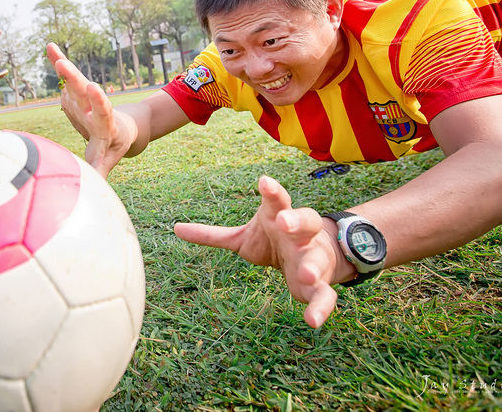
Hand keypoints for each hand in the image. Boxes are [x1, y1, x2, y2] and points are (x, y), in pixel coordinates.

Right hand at [46, 42, 130, 176]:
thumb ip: (98, 171)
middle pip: (84, 93)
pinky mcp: (76, 92)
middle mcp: (93, 107)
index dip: (97, 101)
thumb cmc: (113, 145)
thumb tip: (89, 193)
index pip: (102, 112)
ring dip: (65, 69)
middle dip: (74, 80)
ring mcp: (84, 98)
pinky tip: (50, 46)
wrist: (122, 127)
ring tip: (56, 55)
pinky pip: (67, 76)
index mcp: (104, 124)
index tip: (93, 88)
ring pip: (74, 82)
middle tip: (65, 66)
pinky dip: (58, 62)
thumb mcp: (108, 158)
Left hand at [174, 175, 340, 327]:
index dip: (272, 192)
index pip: (278, 200)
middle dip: (295, 221)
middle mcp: (301, 234)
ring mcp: (313, 258)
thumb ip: (214, 234)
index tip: (263, 181)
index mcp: (281, 217)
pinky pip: (325, 296)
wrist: (315, 257)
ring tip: (306, 276)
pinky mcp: (320, 284)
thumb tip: (176, 228)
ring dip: (312, 266)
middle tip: (283, 223)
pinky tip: (312, 320)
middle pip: (305, 221)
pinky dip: (320, 308)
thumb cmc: (273, 241)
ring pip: (316, 258)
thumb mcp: (242, 237)